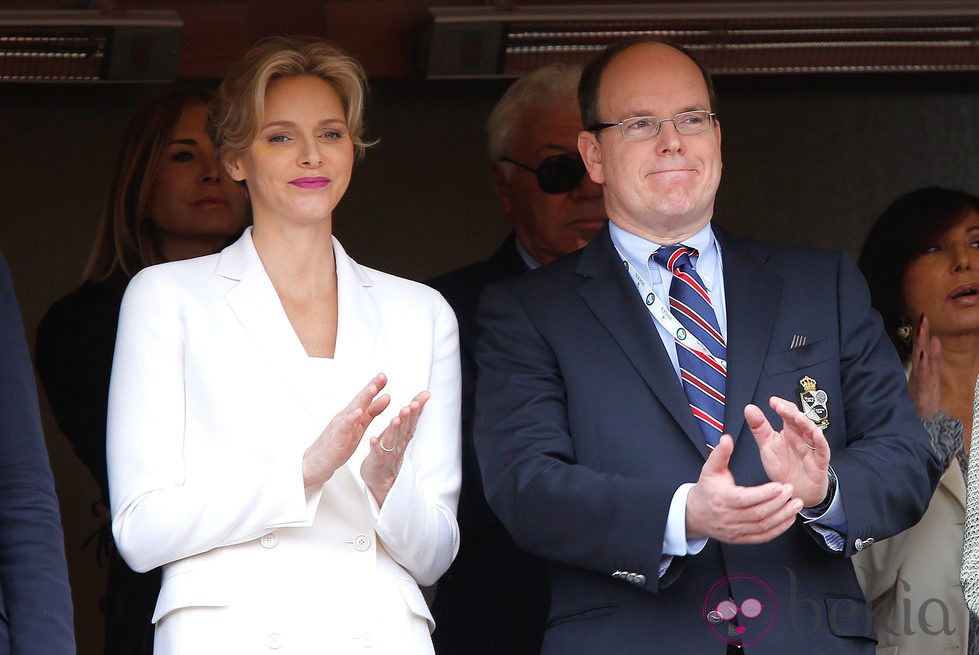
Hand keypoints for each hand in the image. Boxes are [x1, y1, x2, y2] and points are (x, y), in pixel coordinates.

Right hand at [302, 373, 390, 487]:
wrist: (316, 462)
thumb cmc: (338, 444)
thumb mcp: (360, 427)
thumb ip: (371, 413)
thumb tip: (385, 398)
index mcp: (353, 415)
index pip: (365, 398)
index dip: (375, 387)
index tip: (384, 376)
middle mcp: (346, 418)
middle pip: (360, 400)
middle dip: (371, 387)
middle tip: (381, 376)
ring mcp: (340, 427)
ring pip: (353, 410)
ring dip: (363, 399)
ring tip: (372, 388)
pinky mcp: (336, 439)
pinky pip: (344, 428)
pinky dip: (351, 419)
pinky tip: (357, 413)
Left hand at [361, 390, 429, 505]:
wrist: (383, 478)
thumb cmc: (392, 450)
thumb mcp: (404, 429)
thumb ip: (414, 412)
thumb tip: (426, 394)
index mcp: (403, 434)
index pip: (411, 420)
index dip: (416, 411)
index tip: (419, 400)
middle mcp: (398, 442)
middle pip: (404, 429)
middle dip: (408, 417)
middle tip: (411, 406)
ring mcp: (388, 452)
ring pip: (392, 439)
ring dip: (394, 429)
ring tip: (396, 419)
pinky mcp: (377, 460)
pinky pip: (376, 453)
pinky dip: (375, 446)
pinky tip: (373, 440)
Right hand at [686, 435, 802, 542]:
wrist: (695, 514)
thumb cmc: (706, 490)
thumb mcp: (710, 469)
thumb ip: (720, 453)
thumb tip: (726, 439)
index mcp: (722, 498)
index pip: (746, 498)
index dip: (765, 493)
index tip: (780, 485)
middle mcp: (728, 517)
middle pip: (758, 513)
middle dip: (779, 502)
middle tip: (791, 490)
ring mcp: (735, 530)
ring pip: (763, 526)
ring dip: (783, 516)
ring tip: (796, 504)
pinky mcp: (741, 539)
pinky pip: (763, 536)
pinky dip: (779, 529)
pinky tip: (789, 519)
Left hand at [747, 396, 830, 507]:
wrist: (794, 490)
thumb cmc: (782, 466)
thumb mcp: (767, 445)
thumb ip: (759, 427)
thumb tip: (749, 408)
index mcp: (789, 431)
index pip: (788, 413)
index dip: (782, 406)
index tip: (773, 401)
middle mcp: (801, 437)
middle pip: (799, 421)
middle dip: (791, 413)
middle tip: (781, 407)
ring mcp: (811, 448)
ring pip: (811, 433)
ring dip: (806, 424)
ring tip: (798, 417)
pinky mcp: (819, 462)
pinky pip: (822, 450)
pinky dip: (820, 441)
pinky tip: (816, 433)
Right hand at [908, 314, 941, 418]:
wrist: (923, 419)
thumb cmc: (924, 397)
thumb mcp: (929, 376)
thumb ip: (932, 358)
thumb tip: (933, 340)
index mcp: (921, 368)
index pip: (921, 346)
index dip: (921, 332)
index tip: (922, 317)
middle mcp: (919, 371)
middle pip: (919, 349)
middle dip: (920, 333)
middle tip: (922, 317)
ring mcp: (921, 379)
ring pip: (920, 359)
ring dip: (920, 343)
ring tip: (922, 329)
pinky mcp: (923, 388)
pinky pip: (923, 374)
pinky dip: (923, 363)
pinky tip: (923, 352)